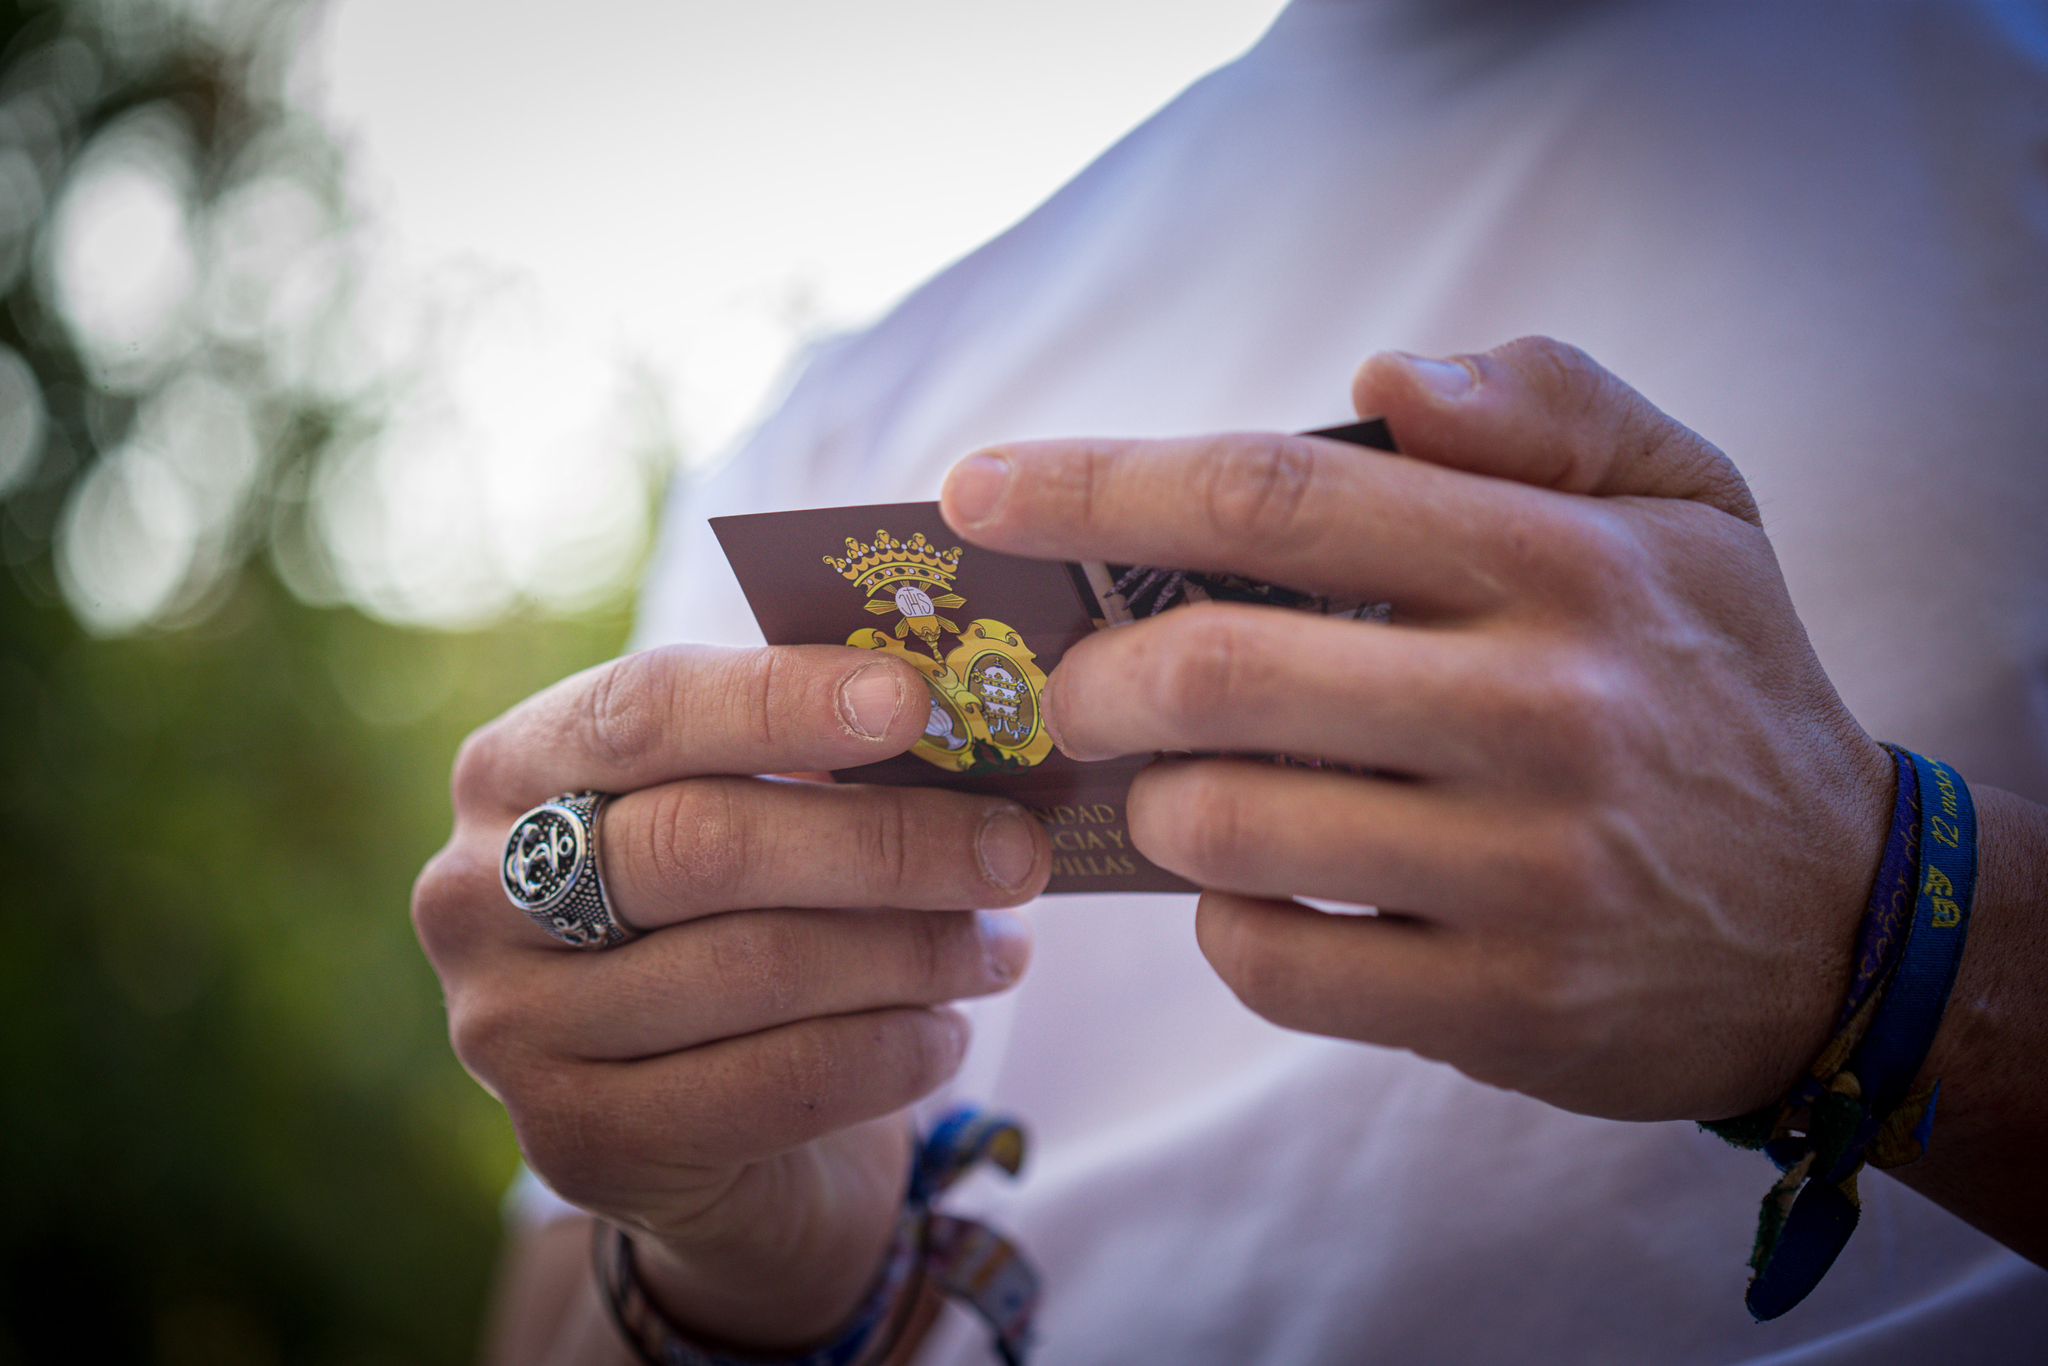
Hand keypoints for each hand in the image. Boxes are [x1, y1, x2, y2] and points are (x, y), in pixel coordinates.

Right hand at [411, 645, 1047, 1346]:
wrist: (700, 1139)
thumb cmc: (735, 923)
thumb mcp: (751, 818)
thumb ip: (814, 759)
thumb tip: (966, 710)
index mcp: (514, 766)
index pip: (645, 708)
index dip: (782, 701)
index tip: (914, 701)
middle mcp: (476, 892)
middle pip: (703, 844)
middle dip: (885, 843)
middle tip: (1016, 851)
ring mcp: (509, 1028)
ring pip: (750, 968)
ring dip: (909, 952)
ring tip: (1000, 945)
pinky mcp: (576, 1143)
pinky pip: (770, 1085)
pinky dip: (887, 1053)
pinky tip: (947, 1033)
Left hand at [940, 336, 1894, 1121]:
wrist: (1844, 926)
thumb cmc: (1716, 688)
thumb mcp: (1691, 507)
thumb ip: (1553, 404)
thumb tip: (1383, 372)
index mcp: (1561, 562)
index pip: (1278, 495)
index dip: (1099, 485)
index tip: (980, 491)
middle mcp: (1542, 707)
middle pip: (1214, 669)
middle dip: (1091, 679)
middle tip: (1069, 686)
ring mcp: (1523, 870)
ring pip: (1223, 827)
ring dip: (1151, 806)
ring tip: (1175, 787)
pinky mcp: (1502, 1005)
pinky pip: (1273, 963)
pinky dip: (1223, 924)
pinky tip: (1257, 893)